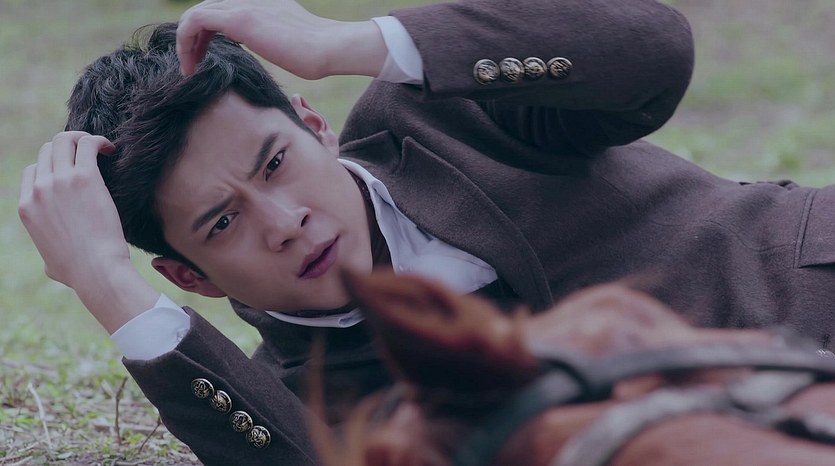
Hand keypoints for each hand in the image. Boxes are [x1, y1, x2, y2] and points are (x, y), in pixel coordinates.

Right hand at [19, 132, 157, 332]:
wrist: (96, 270)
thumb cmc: (79, 272)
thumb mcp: (50, 263)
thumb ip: (47, 251)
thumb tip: (52, 259)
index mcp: (26, 207)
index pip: (33, 171)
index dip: (53, 166)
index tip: (73, 170)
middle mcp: (38, 190)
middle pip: (47, 151)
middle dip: (68, 148)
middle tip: (90, 154)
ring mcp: (59, 181)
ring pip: (64, 140)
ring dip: (82, 138)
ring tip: (101, 147)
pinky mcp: (84, 178)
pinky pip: (87, 144)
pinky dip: (98, 141)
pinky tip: (111, 149)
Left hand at [177, 0, 385, 78]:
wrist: (328, 47)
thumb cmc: (317, 55)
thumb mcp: (290, 43)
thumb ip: (274, 40)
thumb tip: (274, 53)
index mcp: (261, 3)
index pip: (223, 10)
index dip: (207, 34)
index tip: (206, 58)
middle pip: (206, 9)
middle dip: (193, 38)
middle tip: (193, 65)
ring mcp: (243, 5)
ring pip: (196, 13)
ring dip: (186, 42)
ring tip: (189, 68)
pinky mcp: (239, 18)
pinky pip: (195, 21)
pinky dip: (185, 41)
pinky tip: (191, 65)